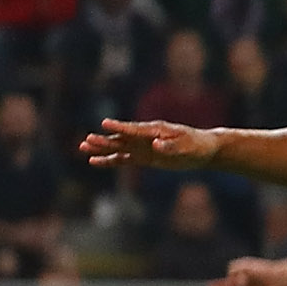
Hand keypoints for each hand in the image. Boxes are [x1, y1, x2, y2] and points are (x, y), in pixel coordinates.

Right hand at [82, 119, 220, 171]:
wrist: (203, 150)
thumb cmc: (196, 145)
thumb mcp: (186, 147)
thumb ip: (171, 146)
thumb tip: (156, 145)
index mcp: (155, 130)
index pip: (134, 129)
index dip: (120, 128)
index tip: (105, 124)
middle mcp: (145, 137)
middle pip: (121, 139)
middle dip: (105, 140)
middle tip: (87, 140)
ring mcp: (143, 147)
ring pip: (118, 148)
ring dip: (102, 148)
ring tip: (83, 147)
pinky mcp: (144, 157)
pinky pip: (123, 159)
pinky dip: (110, 160)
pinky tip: (94, 161)